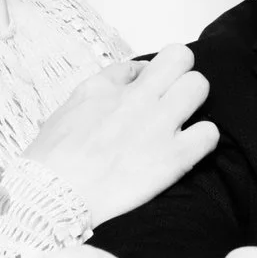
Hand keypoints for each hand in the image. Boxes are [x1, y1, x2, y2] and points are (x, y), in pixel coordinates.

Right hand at [24, 45, 217, 223]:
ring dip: (194, 103)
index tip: (144, 96)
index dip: (147, 80)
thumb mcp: (60, 115)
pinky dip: (203, 140)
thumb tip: (114, 90)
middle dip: (180, 76)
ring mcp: (156, 125)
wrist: (49, 199)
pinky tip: (189, 150)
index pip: (139, 65)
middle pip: (179, 58)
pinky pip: (209, 132)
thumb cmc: (47, 165)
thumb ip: (91, 98)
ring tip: (182, 123)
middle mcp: (133, 98)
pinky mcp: (172, 157)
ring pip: (199, 86)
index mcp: (102, 88)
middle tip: (173, 100)